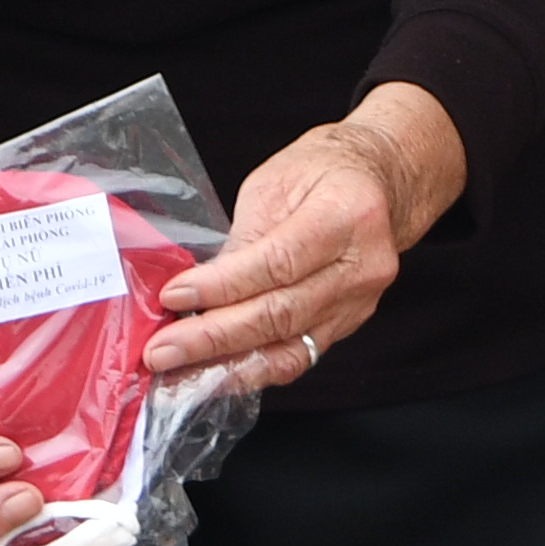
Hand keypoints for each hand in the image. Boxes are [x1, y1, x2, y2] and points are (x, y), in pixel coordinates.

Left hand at [150, 87, 458, 385]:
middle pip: (281, 314)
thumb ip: (243, 240)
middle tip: (162, 350)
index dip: (221, 287)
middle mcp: (361, 265)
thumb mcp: (275, 184)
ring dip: (227, 365)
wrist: (383, 181)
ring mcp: (360, 301)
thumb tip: (196, 291)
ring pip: (289, 346)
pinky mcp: (350, 323)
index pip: (277, 264)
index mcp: (346, 215)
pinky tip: (216, 374)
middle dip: (214, 336)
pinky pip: (299, 357)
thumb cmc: (323, 171)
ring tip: (179, 372)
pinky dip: (254, 370)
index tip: (173, 297)